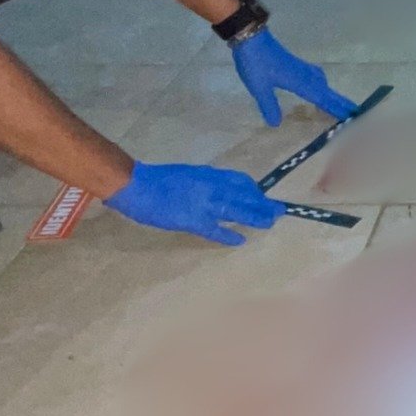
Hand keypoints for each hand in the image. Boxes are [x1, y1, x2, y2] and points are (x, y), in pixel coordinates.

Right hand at [105, 162, 284, 245]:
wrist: (138, 186)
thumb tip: (217, 190)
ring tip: (268, 223)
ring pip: (238, 211)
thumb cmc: (158, 179)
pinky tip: (240, 241)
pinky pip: (217, 230)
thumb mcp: (187, 174)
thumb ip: (204, 182)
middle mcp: (212, 187)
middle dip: (263, 204)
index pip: (240, 181)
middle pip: (245, 196)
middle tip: (277, 211)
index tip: (260, 197)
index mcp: (209, 174)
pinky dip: (229, 236)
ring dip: (255, 217)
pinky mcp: (194, 221)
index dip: (253, 190)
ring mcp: (205, 204)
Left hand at [231, 28, 357, 126]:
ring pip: (322, 83)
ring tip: (338, 104)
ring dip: (331, 94)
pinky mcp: (295, 64)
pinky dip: (322, 85)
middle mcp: (304, 75)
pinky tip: (318, 86)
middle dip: (340, 102)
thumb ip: (269, 105)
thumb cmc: (256, 62)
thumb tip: (277, 124)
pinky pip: (315, 77)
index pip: (322, 98)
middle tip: (355, 112)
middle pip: (327, 91)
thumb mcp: (259, 87)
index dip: (336, 108)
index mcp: (299, 82)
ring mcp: (301, 68)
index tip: (352, 115)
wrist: (252, 37)